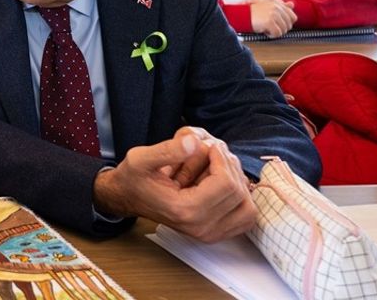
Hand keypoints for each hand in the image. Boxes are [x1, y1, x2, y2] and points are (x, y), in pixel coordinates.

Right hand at [95, 132, 256, 242]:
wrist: (128, 197)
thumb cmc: (134, 178)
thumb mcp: (141, 158)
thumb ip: (167, 150)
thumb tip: (195, 142)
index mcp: (184, 211)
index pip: (226, 184)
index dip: (221, 158)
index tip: (207, 146)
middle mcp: (200, 228)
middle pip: (239, 193)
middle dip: (229, 167)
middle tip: (212, 155)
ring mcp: (209, 234)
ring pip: (248, 207)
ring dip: (238, 183)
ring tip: (218, 170)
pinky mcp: (215, 234)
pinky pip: (245, 218)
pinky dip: (241, 199)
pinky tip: (223, 185)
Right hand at [247, 0, 295, 37]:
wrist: (241, 14)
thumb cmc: (252, 10)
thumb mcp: (267, 3)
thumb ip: (281, 4)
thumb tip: (292, 5)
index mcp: (277, 3)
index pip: (292, 16)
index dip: (287, 23)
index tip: (280, 24)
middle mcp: (277, 7)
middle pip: (289, 24)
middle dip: (281, 28)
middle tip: (272, 27)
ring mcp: (274, 14)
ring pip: (284, 30)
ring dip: (276, 32)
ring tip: (267, 28)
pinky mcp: (269, 22)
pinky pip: (277, 33)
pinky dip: (271, 35)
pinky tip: (265, 31)